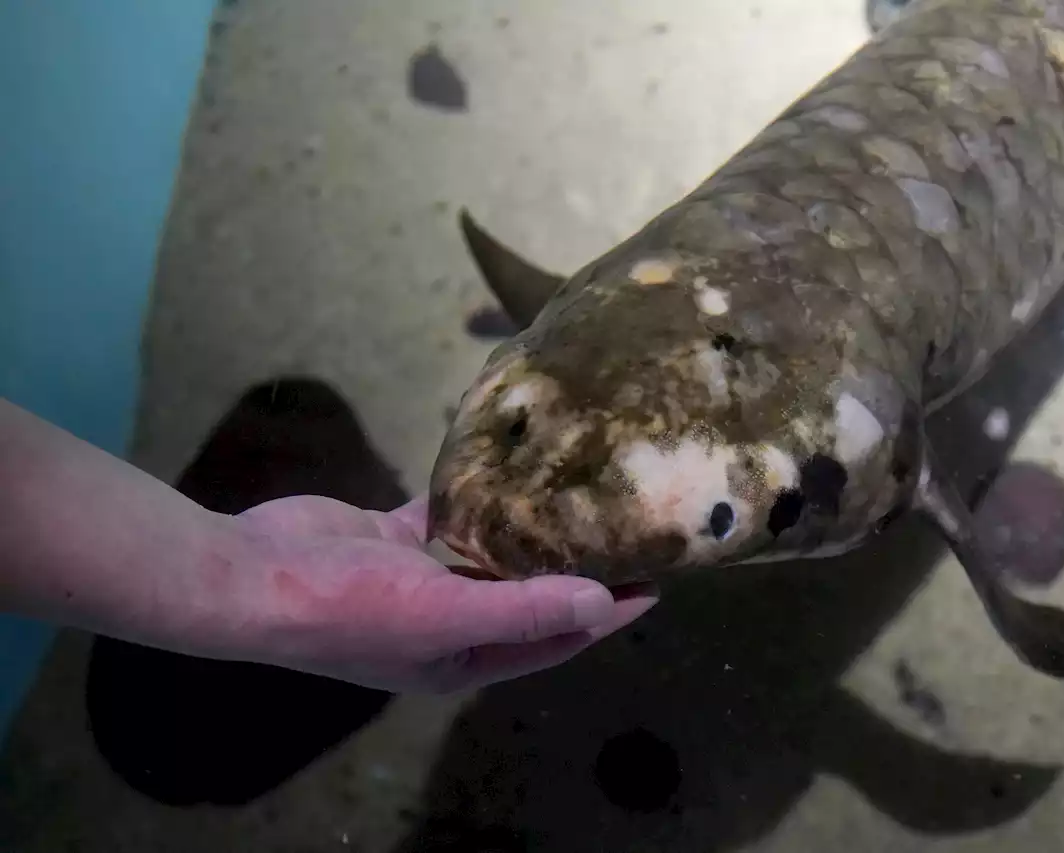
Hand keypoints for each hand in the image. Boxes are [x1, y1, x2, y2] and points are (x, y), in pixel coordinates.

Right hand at [221, 494, 657, 693]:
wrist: (250, 575)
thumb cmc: (349, 609)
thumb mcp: (443, 617)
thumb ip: (523, 611)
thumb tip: (601, 603)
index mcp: (463, 659)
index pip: (554, 638)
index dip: (604, 616)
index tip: (653, 583)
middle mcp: (447, 623)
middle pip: (528, 596)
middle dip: (574, 568)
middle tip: (625, 529)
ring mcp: (417, 580)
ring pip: (488, 552)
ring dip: (527, 530)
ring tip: (580, 494)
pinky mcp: (392, 539)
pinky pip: (446, 516)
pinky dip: (472, 496)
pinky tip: (506, 467)